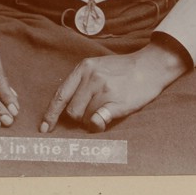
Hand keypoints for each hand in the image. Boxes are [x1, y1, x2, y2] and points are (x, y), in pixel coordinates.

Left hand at [40, 40, 187, 133]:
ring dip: (92, 120)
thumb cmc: (122, 70)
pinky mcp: (117, 101)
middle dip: (79, 117)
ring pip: (85, 119)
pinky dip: (98, 123)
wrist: (150, 66)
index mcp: (84, 68)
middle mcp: (92, 77)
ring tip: (107, 107)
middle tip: (95, 109)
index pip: (60, 94)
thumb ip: (80, 85)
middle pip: (71, 111)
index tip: (44, 128)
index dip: (51, 114)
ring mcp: (105, 89)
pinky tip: (105, 117)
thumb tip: (64, 110)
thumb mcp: (97, 68)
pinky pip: (98, 120)